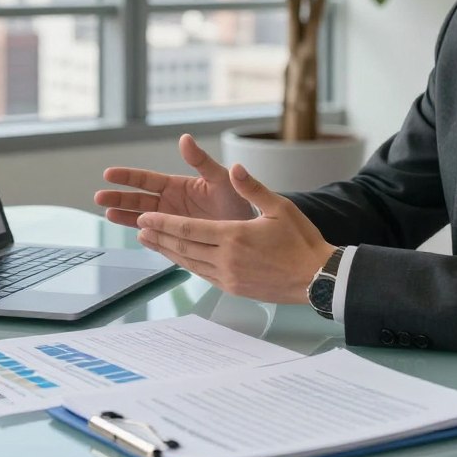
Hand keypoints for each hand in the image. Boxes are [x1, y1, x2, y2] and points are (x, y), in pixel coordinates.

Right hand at [95, 134, 254, 227]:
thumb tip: (185, 138)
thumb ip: (201, 161)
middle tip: (98, 197)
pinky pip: (157, 237)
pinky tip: (136, 236)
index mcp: (177, 186)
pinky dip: (147, 237)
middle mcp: (171, 204)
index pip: (147, 180)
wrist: (250, 228)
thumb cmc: (237, 198)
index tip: (108, 174)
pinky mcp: (178, 238)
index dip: (128, 177)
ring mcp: (172, 222)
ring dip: (125, 216)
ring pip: (142, 218)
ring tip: (107, 214)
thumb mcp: (219, 177)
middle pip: (138, 199)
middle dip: (119, 197)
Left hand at [134, 162, 335, 304]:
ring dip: (168, 252)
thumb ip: (252, 187)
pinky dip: (187, 264)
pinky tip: (180, 258)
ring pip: (190, 263)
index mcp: (234, 236)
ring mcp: (229, 277)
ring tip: (151, 242)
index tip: (145, 218)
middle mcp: (227, 259)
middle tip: (139, 228)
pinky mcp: (234, 289)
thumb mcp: (279, 206)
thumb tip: (235, 167)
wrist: (317, 278)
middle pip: (184, 247)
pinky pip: (203, 274)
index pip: (189, 229)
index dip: (164, 223)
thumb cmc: (301, 240)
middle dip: (160, 236)